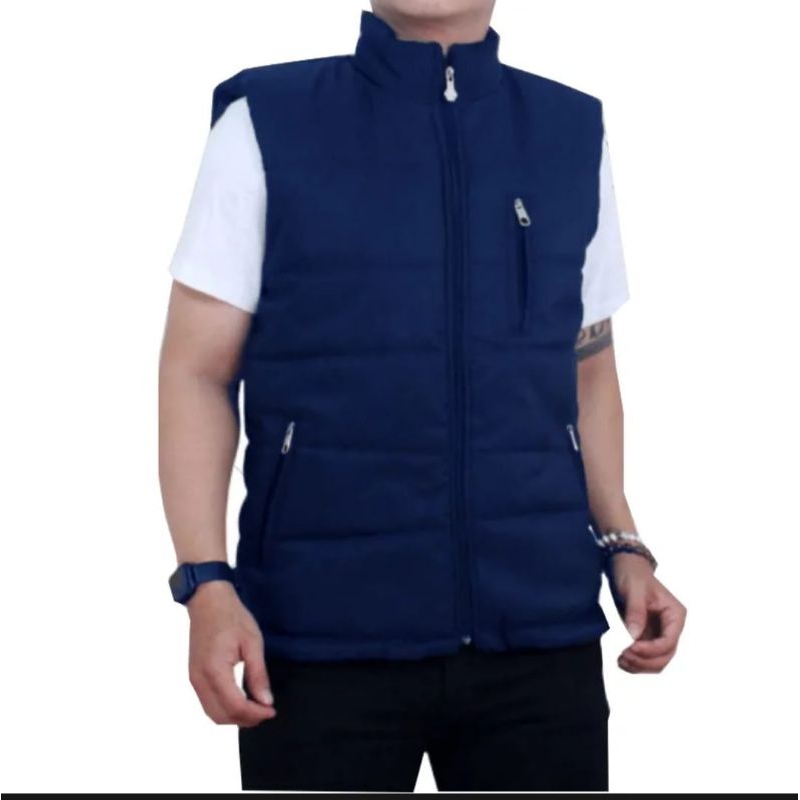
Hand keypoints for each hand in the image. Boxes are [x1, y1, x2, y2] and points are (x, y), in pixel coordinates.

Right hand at [187, 580, 276, 725]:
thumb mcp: (252, 642)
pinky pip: (207, 702)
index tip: (271, 710)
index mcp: (214, 670)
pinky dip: (224, 708)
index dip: (255, 714)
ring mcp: (194, 679)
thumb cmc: (231, 617)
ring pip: (212, 713)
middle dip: (245, 719)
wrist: (207, 601)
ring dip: (234, 716)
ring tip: (256, 708)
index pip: (235, 706)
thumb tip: (266, 701)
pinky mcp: (194, 676)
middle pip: (221, 716)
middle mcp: (199, 679)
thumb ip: (258, 674)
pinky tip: (241, 699)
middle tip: (266, 711)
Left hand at [612, 553, 686, 673]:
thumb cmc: (633, 574)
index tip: (630, 648)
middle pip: (665, 656)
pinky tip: (621, 660)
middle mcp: (671, 627)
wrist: (625, 566)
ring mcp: (659, 633)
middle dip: (645, 660)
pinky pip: (646, 657)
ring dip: (640, 665)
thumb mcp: (634, 590)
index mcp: (675, 615)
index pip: (669, 642)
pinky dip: (635, 663)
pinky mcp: (647, 636)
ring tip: (621, 660)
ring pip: (657, 661)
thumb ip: (636, 612)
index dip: (651, 650)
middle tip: (624, 655)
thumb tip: (635, 636)